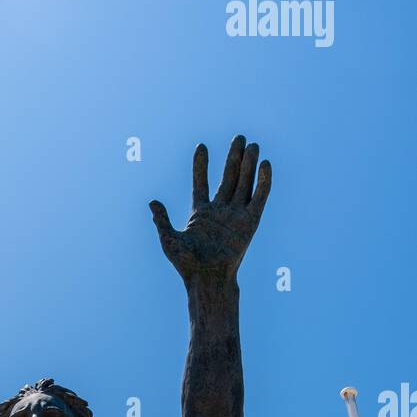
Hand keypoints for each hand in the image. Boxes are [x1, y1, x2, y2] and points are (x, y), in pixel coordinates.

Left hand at [149, 135, 270, 283]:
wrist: (207, 278)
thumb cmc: (186, 264)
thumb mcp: (169, 240)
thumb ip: (161, 220)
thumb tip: (152, 202)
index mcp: (200, 214)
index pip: (200, 183)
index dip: (200, 166)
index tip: (201, 147)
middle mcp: (220, 211)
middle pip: (228, 178)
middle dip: (233, 158)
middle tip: (239, 138)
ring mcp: (236, 215)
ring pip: (244, 183)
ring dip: (248, 164)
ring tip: (252, 145)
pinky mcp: (250, 222)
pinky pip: (259, 198)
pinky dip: (263, 181)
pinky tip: (265, 164)